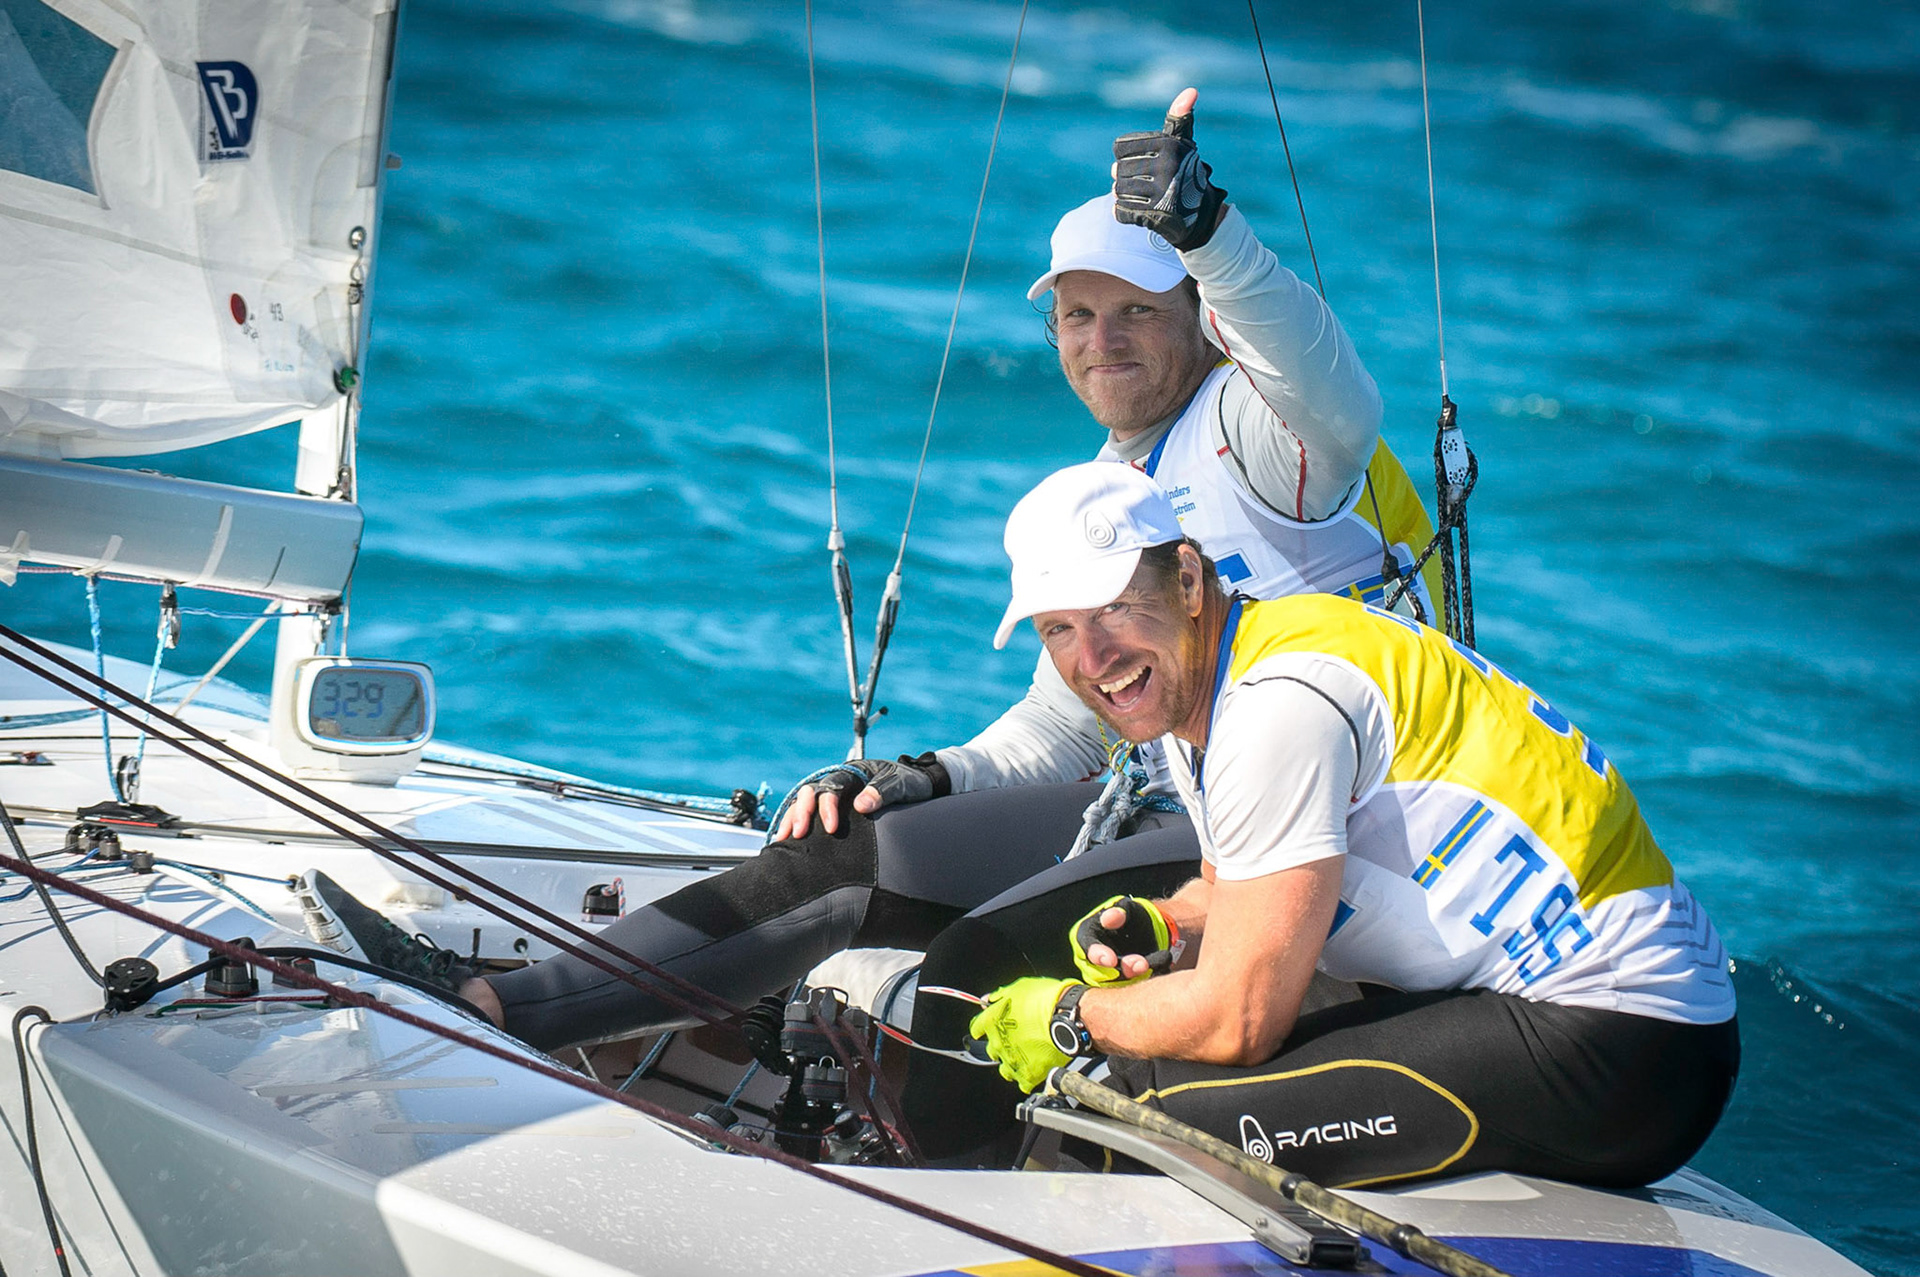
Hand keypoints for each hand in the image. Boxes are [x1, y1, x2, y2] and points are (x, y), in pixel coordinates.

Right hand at [773, 753, 950, 839]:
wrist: (921, 786)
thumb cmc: (911, 783)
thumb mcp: (902, 784)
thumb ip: (883, 792)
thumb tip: (861, 805)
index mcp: (854, 772)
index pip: (831, 786)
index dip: (826, 806)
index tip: (831, 829)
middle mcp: (840, 782)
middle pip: (811, 793)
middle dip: (801, 813)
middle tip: (798, 835)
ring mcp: (837, 796)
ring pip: (806, 804)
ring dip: (793, 819)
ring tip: (782, 840)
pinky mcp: (837, 811)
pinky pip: (813, 816)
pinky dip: (799, 825)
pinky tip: (788, 841)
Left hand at [969, 976, 1082, 1092]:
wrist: (1066, 1017)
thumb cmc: (1045, 999)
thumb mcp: (1019, 987)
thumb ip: (1000, 996)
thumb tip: (989, 999)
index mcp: (991, 1021)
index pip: (976, 1028)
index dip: (983, 1026)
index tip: (988, 1027)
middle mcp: (998, 1043)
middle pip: (991, 1050)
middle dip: (1001, 1045)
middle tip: (1016, 1038)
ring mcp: (1012, 1061)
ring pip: (1005, 1069)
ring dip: (1012, 1062)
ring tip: (1025, 1056)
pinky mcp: (1029, 1075)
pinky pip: (1023, 1083)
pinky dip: (1028, 1078)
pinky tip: (1035, 1069)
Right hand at [1070, 894, 1178, 984]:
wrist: (1145, 931)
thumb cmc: (1129, 916)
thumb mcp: (1125, 909)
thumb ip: (1117, 912)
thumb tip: (1107, 919)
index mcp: (1086, 935)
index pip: (1086, 948)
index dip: (1097, 955)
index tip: (1111, 961)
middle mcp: (1091, 958)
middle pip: (1100, 972)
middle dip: (1121, 970)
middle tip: (1141, 964)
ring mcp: (1104, 974)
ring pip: (1114, 985)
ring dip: (1133, 978)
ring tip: (1148, 966)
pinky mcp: (1119, 984)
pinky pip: (1128, 989)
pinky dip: (1142, 982)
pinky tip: (1154, 970)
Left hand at [1111, 87, 1226, 251]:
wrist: (1199, 214)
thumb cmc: (1184, 171)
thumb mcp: (1183, 143)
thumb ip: (1179, 118)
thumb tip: (1191, 91)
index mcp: (1169, 145)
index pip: (1119, 147)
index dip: (1125, 156)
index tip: (1142, 162)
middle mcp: (1168, 166)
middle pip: (1117, 170)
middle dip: (1125, 178)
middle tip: (1142, 182)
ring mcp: (1162, 192)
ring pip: (1118, 191)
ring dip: (1125, 196)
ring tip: (1141, 196)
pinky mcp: (1156, 216)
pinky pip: (1120, 212)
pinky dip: (1124, 213)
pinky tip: (1139, 210)